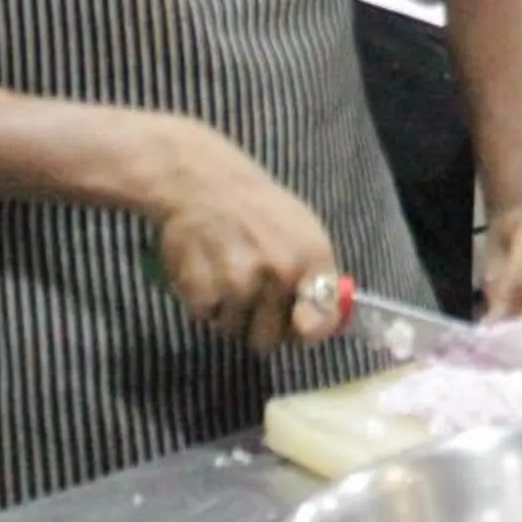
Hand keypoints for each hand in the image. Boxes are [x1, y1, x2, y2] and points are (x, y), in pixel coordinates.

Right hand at [151, 123, 340, 355]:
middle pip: (268, 340)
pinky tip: (206, 271)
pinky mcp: (202, 288)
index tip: (298, 327)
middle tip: (251, 297)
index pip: (320, 320)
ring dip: (228, 313)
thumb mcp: (304, 230)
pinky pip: (205, 317)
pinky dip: (203, 302)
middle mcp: (279, 273)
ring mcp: (238, 283)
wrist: (205, 181)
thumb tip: (319, 324)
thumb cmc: (260, 207)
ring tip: (226, 275)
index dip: (307, 332)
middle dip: (259, 326)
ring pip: (233, 330)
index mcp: (310, 258)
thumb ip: (316, 276)